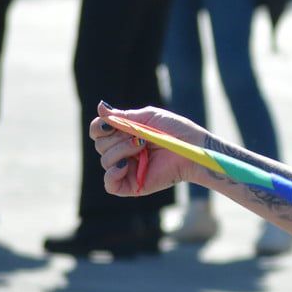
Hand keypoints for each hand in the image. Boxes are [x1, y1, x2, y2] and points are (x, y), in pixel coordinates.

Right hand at [88, 102, 212, 198]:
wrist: (192, 149)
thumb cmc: (176, 131)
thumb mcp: (148, 117)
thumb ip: (123, 115)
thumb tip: (100, 107)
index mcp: (125, 134)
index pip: (98, 131)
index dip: (99, 127)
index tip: (110, 124)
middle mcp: (123, 151)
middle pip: (100, 145)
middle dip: (116, 138)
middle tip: (139, 138)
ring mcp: (127, 168)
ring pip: (105, 161)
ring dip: (121, 151)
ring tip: (142, 147)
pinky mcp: (132, 185)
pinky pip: (110, 184)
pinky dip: (112, 173)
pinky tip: (126, 164)